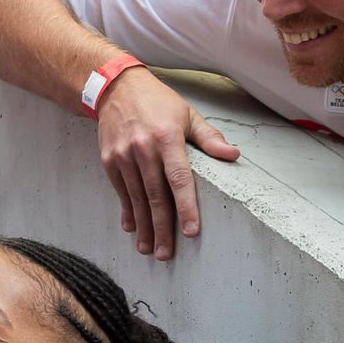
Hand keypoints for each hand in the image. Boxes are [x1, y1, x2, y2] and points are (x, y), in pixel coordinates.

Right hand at [96, 69, 238, 259]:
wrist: (116, 88)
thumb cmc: (158, 102)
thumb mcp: (188, 114)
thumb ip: (210, 138)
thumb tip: (233, 155)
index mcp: (167, 138)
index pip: (179, 179)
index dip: (186, 206)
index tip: (191, 230)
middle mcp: (143, 148)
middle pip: (155, 196)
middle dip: (162, 227)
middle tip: (166, 254)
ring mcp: (123, 155)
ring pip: (136, 198)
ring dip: (143, 226)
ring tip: (149, 249)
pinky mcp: (109, 160)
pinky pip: (121, 191)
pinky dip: (127, 211)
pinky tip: (133, 229)